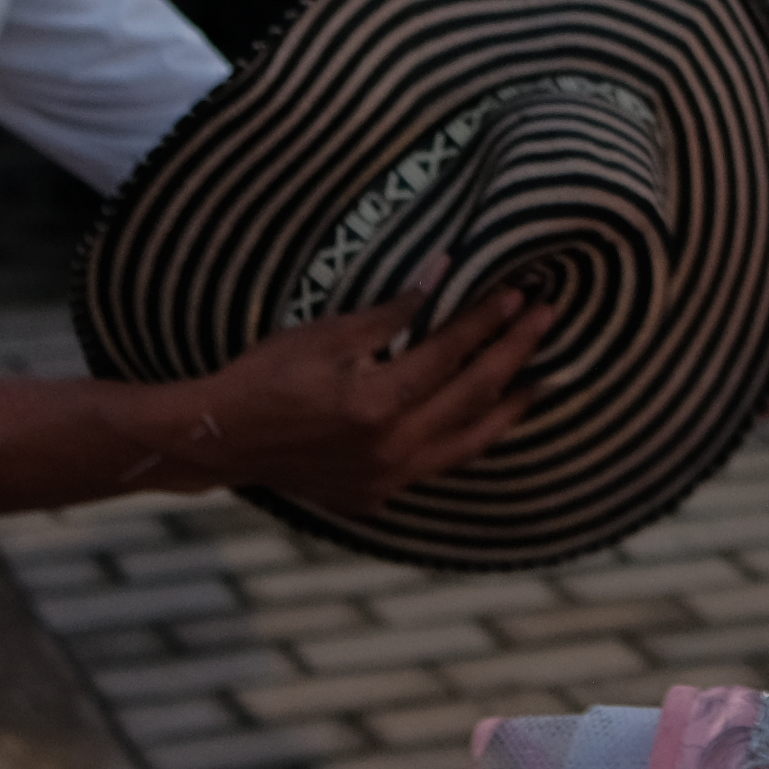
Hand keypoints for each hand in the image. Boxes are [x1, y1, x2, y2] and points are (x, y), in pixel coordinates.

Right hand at [167, 272, 548, 520]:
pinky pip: (438, 465)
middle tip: (547, 320)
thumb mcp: (329, 333)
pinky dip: (468, 438)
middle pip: (472, 399)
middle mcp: (390, 450)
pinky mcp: (376, 496)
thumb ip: (393, 311)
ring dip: (508, 408)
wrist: (222, 440)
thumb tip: (442, 272)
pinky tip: (486, 417)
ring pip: (467, 444)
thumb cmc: (268, 375)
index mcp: (376, 404)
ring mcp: (385, 479)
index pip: (451, 356)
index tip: (520, 294)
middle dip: (514, 355)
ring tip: (541, 378)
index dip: (487, 321)